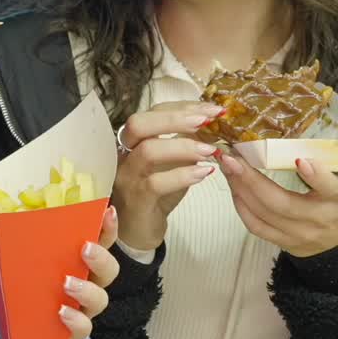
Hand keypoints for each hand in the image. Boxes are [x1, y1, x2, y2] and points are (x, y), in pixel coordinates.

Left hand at [0, 205, 120, 338]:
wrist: (10, 322)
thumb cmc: (16, 282)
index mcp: (74, 257)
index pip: (100, 238)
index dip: (108, 225)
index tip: (106, 210)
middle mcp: (86, 281)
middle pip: (109, 270)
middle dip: (100, 257)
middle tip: (83, 248)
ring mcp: (82, 308)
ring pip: (100, 299)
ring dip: (86, 289)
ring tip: (66, 283)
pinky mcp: (72, 331)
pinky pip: (83, 328)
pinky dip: (75, 320)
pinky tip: (61, 313)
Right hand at [111, 101, 225, 249]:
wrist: (139, 230)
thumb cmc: (156, 193)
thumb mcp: (172, 162)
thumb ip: (185, 143)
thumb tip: (213, 124)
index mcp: (133, 140)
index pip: (152, 112)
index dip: (182, 107)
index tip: (211, 110)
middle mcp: (124, 154)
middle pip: (140, 124)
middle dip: (176, 118)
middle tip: (207, 121)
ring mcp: (127, 177)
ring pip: (148, 151)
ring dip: (184, 146)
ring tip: (210, 150)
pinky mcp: (136, 199)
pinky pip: (156, 183)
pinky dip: (183, 175)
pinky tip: (204, 173)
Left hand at [218, 152, 337, 256]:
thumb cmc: (332, 202)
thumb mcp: (333, 185)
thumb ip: (318, 172)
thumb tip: (292, 156)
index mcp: (336, 199)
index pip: (329, 188)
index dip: (315, 176)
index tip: (300, 161)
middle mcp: (318, 220)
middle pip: (280, 203)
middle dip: (250, 179)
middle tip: (231, 158)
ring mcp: (300, 236)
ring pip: (262, 215)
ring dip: (239, 190)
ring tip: (227, 169)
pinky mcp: (286, 244)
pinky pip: (256, 226)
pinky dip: (241, 206)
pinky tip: (234, 188)